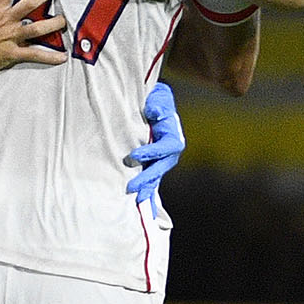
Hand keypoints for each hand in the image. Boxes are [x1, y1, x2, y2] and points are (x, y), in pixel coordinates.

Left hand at [124, 80, 184, 199]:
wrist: (151, 102)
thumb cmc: (153, 98)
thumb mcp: (157, 97)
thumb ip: (158, 104)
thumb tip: (157, 113)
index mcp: (172, 133)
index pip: (168, 146)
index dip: (153, 152)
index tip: (134, 156)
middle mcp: (169, 149)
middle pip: (162, 167)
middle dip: (147, 178)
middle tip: (131, 187)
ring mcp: (161, 158)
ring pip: (156, 176)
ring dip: (147, 189)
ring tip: (137, 202)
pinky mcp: (151, 163)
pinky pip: (150, 179)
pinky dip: (146, 191)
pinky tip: (141, 206)